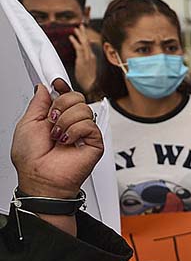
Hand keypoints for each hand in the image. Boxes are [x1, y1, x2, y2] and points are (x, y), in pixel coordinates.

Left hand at [12, 79, 102, 197]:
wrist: (40, 177)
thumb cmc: (30, 159)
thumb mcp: (26, 123)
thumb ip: (38, 103)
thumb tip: (44, 87)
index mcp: (55, 117)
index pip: (65, 94)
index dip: (62, 86)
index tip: (56, 82)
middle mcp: (70, 122)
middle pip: (77, 96)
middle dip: (61, 105)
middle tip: (53, 120)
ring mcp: (83, 132)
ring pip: (83, 109)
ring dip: (65, 122)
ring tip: (58, 136)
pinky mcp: (94, 142)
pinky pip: (89, 124)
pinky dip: (74, 131)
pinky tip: (68, 141)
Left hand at [69, 25, 96, 94]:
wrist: (93, 88)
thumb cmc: (92, 83)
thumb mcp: (90, 74)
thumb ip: (88, 67)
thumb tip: (87, 65)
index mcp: (92, 59)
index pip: (89, 47)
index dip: (86, 39)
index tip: (83, 34)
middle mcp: (91, 57)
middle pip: (87, 42)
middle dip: (84, 34)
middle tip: (81, 26)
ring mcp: (87, 58)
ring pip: (84, 43)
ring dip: (80, 35)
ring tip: (76, 29)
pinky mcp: (82, 60)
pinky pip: (79, 48)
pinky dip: (75, 42)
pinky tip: (71, 37)